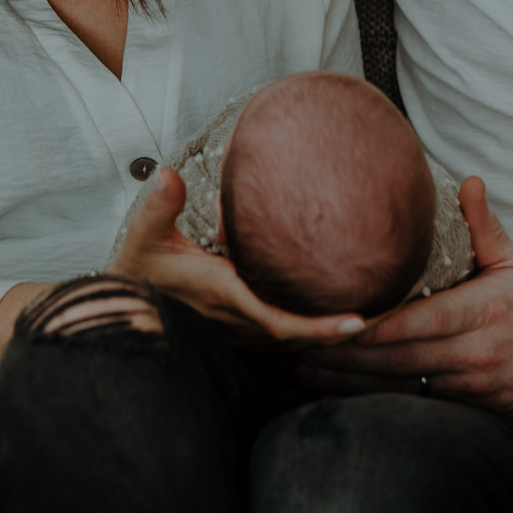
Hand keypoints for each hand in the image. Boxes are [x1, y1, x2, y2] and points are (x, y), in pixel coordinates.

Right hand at [106, 166, 367, 348]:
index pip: (282, 322)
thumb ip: (160, 205)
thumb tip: (167, 173)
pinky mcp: (239, 329)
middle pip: (303, 337)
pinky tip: (338, 313)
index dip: (321, 327)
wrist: (121, 313)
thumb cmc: (137, 274)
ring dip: (333, 332)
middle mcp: (240, 322)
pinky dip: (313, 328)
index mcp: (226, 298)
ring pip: (296, 338)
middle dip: (345, 334)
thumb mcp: (144, 237)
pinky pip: (285, 333)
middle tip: (391, 317)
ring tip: (379, 314)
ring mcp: (240, 331)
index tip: (357, 321)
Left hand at [293, 176, 512, 419]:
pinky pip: (404, 401)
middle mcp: (470, 350)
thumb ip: (485, 225)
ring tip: (298, 368)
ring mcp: (462, 383)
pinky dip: (366, 397)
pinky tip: (329, 390)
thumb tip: (468, 182)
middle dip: (344, 353)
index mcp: (482, 310)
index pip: (421, 320)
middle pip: (396, 356)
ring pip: (394, 384)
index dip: (378, 325)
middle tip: (295, 344)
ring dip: (344, 380)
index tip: (337, 320)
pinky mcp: (456, 404)